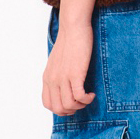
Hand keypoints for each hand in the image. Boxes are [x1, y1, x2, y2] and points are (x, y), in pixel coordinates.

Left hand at [42, 0, 95, 115]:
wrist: (73, 27)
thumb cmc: (68, 42)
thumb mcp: (57, 62)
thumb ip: (56, 76)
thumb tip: (63, 90)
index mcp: (47, 77)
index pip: (48, 104)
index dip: (60, 110)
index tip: (70, 104)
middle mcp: (53, 79)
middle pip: (58, 109)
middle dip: (71, 111)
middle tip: (80, 103)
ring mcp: (63, 77)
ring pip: (69, 105)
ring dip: (80, 106)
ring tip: (87, 97)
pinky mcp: (75, 74)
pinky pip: (79, 96)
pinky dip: (87, 99)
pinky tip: (91, 94)